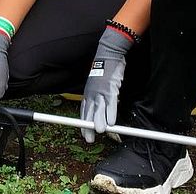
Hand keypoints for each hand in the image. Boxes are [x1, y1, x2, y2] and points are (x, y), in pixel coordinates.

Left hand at [79, 27, 132, 142]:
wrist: (108, 55)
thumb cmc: (104, 72)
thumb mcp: (97, 86)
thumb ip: (97, 99)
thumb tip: (100, 112)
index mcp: (88, 94)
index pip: (84, 112)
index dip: (84, 124)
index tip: (85, 134)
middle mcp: (92, 94)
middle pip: (89, 113)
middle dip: (89, 127)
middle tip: (90, 139)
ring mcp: (101, 92)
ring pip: (99, 109)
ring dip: (99, 122)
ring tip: (100, 132)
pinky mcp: (110, 88)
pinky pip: (111, 103)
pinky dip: (111, 113)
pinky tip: (111, 122)